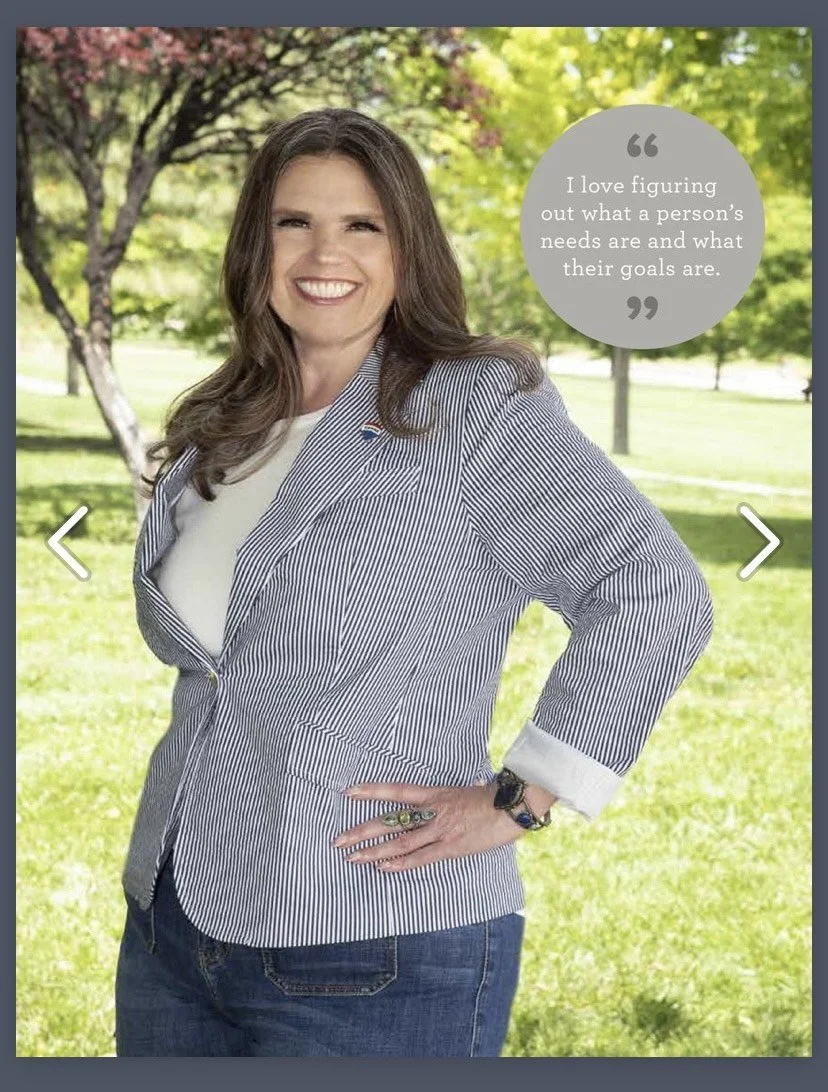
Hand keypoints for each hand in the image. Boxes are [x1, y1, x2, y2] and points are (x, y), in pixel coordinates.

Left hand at [331, 778, 544, 871]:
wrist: (512, 806)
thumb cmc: (493, 797)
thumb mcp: (470, 790)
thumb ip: (461, 792)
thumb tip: (472, 785)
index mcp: (434, 793)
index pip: (395, 790)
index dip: (371, 791)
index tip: (349, 792)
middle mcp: (432, 811)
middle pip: (389, 820)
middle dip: (361, 830)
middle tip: (338, 840)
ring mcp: (440, 830)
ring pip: (399, 842)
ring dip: (374, 851)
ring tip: (353, 857)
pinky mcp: (450, 847)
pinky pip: (420, 858)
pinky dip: (400, 864)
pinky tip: (383, 868)